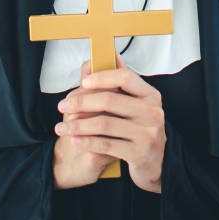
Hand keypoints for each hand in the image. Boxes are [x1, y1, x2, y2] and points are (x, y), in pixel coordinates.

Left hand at [54, 52, 165, 193]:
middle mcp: (152, 112)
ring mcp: (148, 133)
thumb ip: (123, 82)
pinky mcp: (139, 153)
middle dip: (81, 102)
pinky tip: (75, 140)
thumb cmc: (142, 130)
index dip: (101, 77)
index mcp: (151, 96)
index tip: (83, 82)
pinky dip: (87, 142)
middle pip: (110, 100)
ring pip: (104, 123)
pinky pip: (106, 145)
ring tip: (62, 128)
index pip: (125, 77)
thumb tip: (113, 55)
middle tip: (62, 106)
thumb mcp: (137, 105)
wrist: (156, 163)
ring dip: (78, 125)